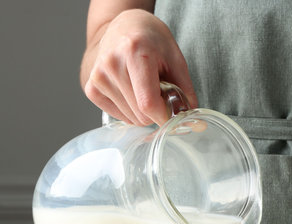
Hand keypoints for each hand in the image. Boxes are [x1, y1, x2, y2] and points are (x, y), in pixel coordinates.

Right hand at [83, 9, 197, 125]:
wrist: (124, 26)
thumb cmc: (151, 40)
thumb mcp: (175, 59)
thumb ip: (185, 90)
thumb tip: (191, 119)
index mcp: (135, 52)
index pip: (148, 103)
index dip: (163, 117)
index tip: (172, 117)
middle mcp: (112, 63)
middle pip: (140, 114)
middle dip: (156, 111)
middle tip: (159, 91)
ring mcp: (98, 76)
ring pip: (131, 118)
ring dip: (143, 112)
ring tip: (144, 88)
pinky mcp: (92, 88)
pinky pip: (118, 116)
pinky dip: (130, 111)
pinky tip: (132, 93)